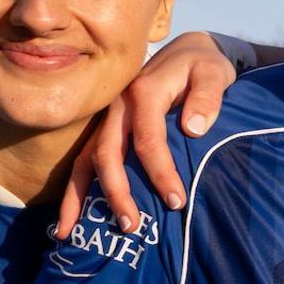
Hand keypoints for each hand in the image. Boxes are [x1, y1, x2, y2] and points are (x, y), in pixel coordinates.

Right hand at [54, 31, 240, 238]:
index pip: (148, 139)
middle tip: (132, 226)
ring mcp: (106, 117)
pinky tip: (68, 217)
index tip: (176, 201)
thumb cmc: (204, 66)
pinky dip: (75, 188)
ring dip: (77, 197)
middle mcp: (117, 105)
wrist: (189, 51)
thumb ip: (208, 98)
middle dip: (116, 192)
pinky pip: (85, 159)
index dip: (160, 172)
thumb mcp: (215, 73)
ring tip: (68, 232)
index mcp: (143, 91)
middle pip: (107, 153)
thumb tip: (193, 129)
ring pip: (85, 159)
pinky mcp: (105, 127)